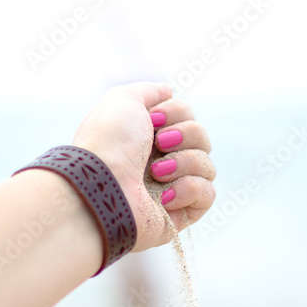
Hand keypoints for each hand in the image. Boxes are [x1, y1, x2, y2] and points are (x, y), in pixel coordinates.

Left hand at [73, 82, 215, 251]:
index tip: (154, 120)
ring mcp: (172, 188)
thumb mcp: (124, 100)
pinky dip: (189, 189)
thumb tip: (169, 91)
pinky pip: (207, 194)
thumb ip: (149, 91)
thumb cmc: (107, 144)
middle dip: (185, 135)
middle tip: (159, 144)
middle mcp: (161, 161)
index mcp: (148, 136)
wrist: (99, 188)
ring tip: (156, 174)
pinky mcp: (181, 214)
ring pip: (207, 165)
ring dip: (185, 162)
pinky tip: (164, 197)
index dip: (177, 113)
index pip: (188, 116)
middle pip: (202, 138)